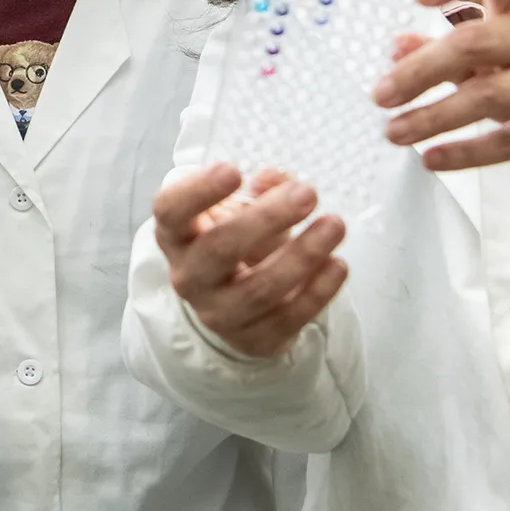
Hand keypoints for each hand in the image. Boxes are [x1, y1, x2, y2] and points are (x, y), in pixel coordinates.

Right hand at [151, 163, 348, 357]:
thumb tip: (277, 178)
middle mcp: (189, 276)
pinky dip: (317, 291)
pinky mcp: (253, 340)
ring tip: (334, 225)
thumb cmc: (235, 241)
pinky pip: (287, 318)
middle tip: (308, 193)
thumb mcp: (240, 210)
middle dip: (268, 218)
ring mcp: (217, 313)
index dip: (198, 191)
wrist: (237, 305)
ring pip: (259, 288)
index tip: (233, 170)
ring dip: (302, 255)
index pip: (171, 211)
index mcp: (177, 235)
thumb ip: (261, 190)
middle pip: (220, 248)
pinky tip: (338, 264)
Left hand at [372, 0, 509, 186]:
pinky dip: (464, 152)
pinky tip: (432, 157)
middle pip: (475, 42)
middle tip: (381, 94)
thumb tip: (398, 47)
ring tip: (395, 131)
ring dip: (433, 117)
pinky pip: (509, 141)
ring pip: (488, 96)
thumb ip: (444, 46)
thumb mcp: (493, 51)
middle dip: (420, 71)